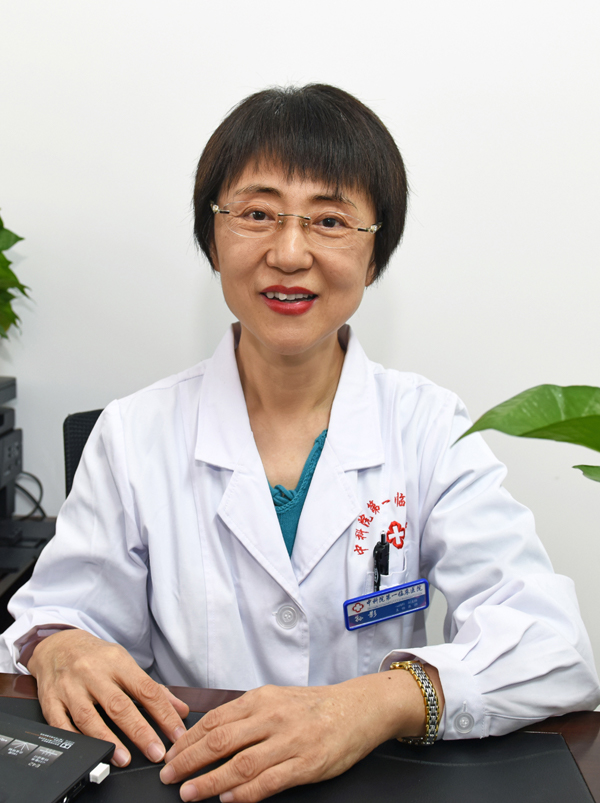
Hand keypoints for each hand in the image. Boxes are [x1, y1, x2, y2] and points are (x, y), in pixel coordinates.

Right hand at [28, 629, 189, 766]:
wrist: (58, 645)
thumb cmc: (96, 657)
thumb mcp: (125, 664)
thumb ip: (153, 689)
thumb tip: (180, 710)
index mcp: (117, 662)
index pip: (146, 689)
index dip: (164, 713)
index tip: (176, 733)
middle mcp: (93, 673)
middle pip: (119, 705)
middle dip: (140, 731)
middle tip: (156, 752)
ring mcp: (70, 687)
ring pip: (89, 716)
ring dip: (108, 740)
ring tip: (124, 758)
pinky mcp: (51, 700)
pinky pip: (61, 723)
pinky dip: (76, 739)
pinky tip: (90, 751)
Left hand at [160, 669, 439, 801]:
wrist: (359, 707)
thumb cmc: (315, 706)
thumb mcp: (278, 698)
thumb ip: (247, 713)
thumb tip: (209, 731)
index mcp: (262, 698)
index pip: (215, 720)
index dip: (188, 739)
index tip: (169, 754)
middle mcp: (272, 716)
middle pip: (220, 740)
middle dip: (189, 760)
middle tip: (168, 776)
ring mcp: (290, 741)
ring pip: (241, 763)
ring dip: (210, 781)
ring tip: (188, 793)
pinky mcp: (307, 764)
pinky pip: (269, 781)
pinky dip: (245, 793)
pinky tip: (228, 801)